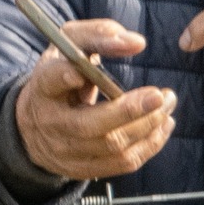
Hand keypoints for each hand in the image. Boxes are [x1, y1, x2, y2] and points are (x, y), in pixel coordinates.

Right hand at [15, 19, 177, 180]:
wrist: (35, 125)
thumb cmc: (61, 73)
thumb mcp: (69, 45)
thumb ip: (99, 35)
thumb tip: (136, 42)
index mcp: (44, 87)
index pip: (51, 81)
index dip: (64, 77)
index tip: (81, 74)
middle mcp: (52, 122)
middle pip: (88, 125)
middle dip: (128, 111)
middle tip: (159, 95)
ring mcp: (66, 150)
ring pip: (112, 145)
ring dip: (148, 126)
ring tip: (168, 104)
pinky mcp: (83, 169)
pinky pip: (122, 163)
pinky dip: (149, 145)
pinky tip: (163, 125)